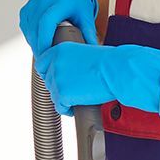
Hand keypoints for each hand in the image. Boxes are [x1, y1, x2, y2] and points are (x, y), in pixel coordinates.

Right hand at [18, 0, 98, 51]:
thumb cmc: (79, 5)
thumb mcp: (87, 19)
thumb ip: (89, 35)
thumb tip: (93, 52)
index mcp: (61, 1)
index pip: (47, 21)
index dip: (44, 40)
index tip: (46, 54)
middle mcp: (45, 0)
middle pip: (36, 27)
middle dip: (39, 47)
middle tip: (46, 61)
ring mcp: (34, 3)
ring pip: (29, 28)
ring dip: (34, 43)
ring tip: (44, 53)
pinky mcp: (27, 8)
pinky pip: (25, 26)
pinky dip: (31, 37)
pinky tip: (39, 42)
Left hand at [34, 41, 159, 115]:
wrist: (117, 70)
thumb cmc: (109, 63)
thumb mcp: (85, 55)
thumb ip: (71, 62)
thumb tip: (67, 75)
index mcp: (59, 50)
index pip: (42, 65)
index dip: (51, 74)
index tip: (61, 80)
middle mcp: (54, 63)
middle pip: (48, 82)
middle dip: (60, 88)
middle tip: (74, 91)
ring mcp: (57, 79)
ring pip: (54, 96)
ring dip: (65, 99)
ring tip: (79, 99)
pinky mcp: (63, 94)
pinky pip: (60, 107)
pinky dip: (68, 109)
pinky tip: (77, 106)